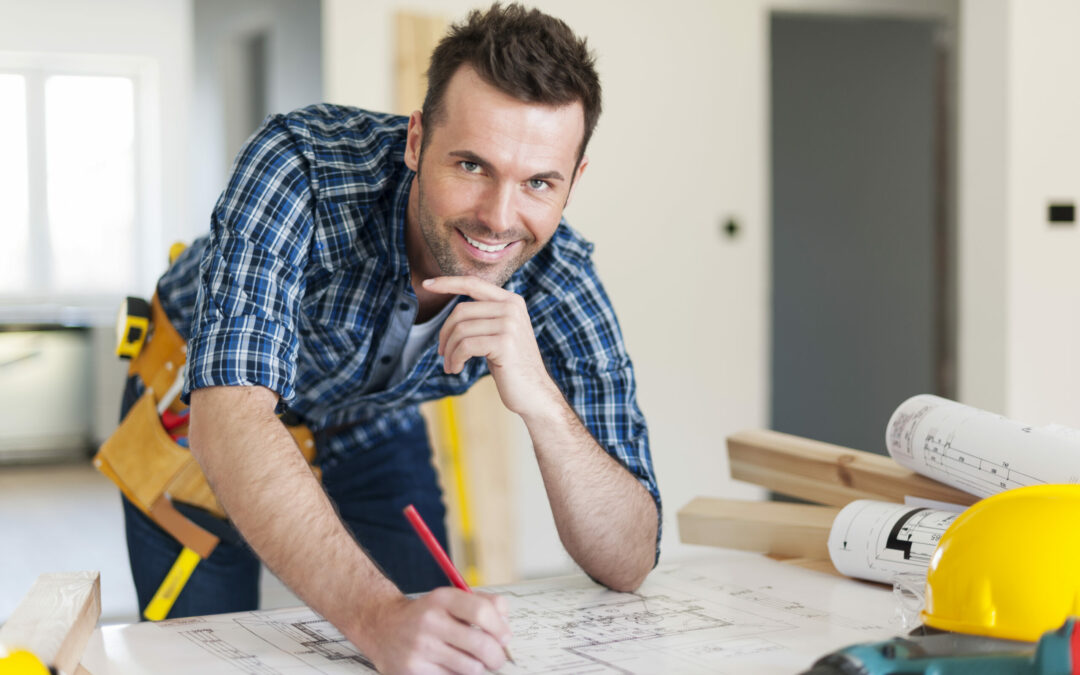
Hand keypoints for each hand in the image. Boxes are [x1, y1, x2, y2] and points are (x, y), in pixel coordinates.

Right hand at [358, 588, 510, 673]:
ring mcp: (421, 648)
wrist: (382, 627)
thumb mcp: (450, 599)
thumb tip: (505, 625)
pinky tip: (452, 666)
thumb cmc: (425, 615)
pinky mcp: (415, 670)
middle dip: (497, 656)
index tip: (505, 637)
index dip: (500, 628)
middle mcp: (430, 622)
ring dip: (478, 668)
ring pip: (470, 667)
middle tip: (497, 658)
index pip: (482, 611)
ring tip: (473, 661)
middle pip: (481, 645)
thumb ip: (483, 603)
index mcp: (441, 599)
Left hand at [423, 276, 560, 417]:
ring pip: (460, 330)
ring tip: (450, 365)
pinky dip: (455, 359)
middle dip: (445, 333)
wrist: (535, 393)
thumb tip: (455, 313)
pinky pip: (465, 346)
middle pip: (461, 310)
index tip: (427, 284)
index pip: (473, 283)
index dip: (448, 282)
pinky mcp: (504, 343)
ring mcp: (510, 324)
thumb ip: (485, 317)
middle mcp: (512, 307)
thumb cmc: (511, 366)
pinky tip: (456, 369)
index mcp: (511, 301)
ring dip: (449, 351)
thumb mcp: (501, 333)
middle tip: (441, 353)